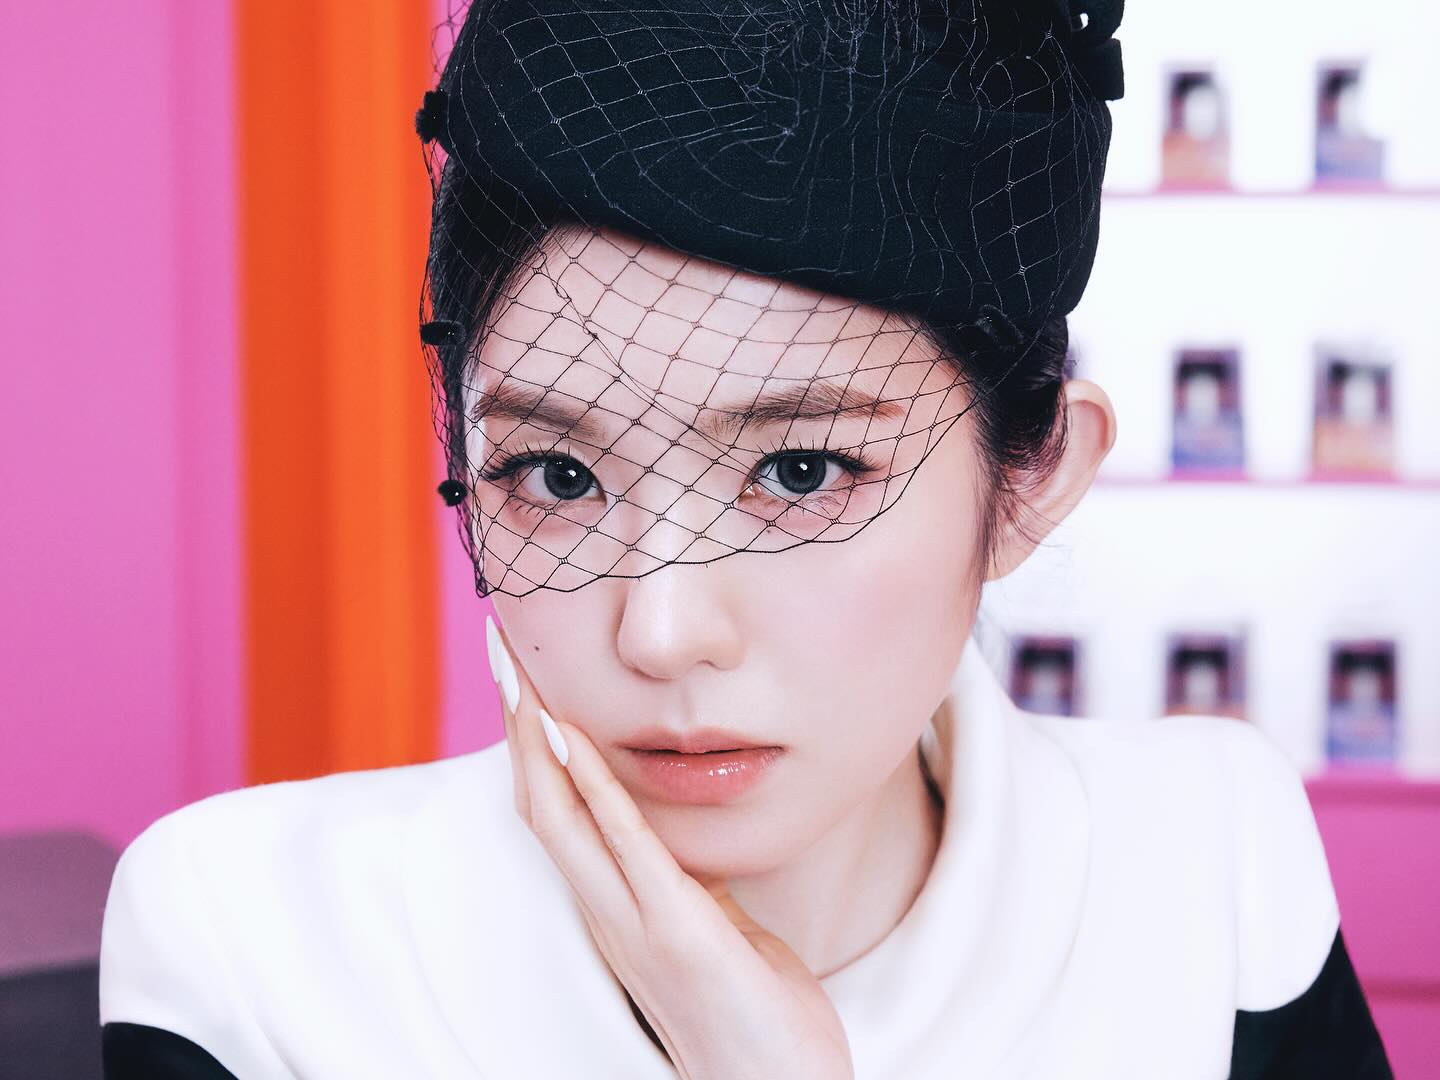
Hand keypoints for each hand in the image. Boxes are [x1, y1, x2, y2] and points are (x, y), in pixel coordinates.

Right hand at [486, 615, 854, 1079]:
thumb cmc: (757, 1023)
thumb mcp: (720, 934)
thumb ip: (688, 889)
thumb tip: (677, 846)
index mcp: (620, 911)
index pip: (560, 815)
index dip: (535, 746)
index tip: (524, 678)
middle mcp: (611, 915)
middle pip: (542, 806)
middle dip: (519, 725)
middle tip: (501, 650)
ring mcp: (637, 926)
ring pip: (565, 821)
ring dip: (539, 743)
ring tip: (519, 676)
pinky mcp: (679, 935)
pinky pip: (628, 849)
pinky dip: (594, 791)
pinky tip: (571, 741)